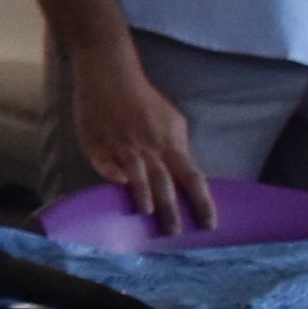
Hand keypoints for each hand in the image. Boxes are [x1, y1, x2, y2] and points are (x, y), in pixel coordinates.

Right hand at [67, 42, 214, 234]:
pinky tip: (116, 187)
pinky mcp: (97, 145)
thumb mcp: (172, 120)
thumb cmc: (144, 98)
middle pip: (165, 187)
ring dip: (143, 198)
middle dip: (171, 213)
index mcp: (171, 142)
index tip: (209, 225)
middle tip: (174, 234)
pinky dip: (112, 177)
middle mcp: (149, 148)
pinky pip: (106, 167)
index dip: (202, 204)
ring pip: (136, 179)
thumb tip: (182, 172)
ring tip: (146, 213)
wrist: (110, 74)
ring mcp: (122, 147)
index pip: (193, 179)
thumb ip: (177, 147)